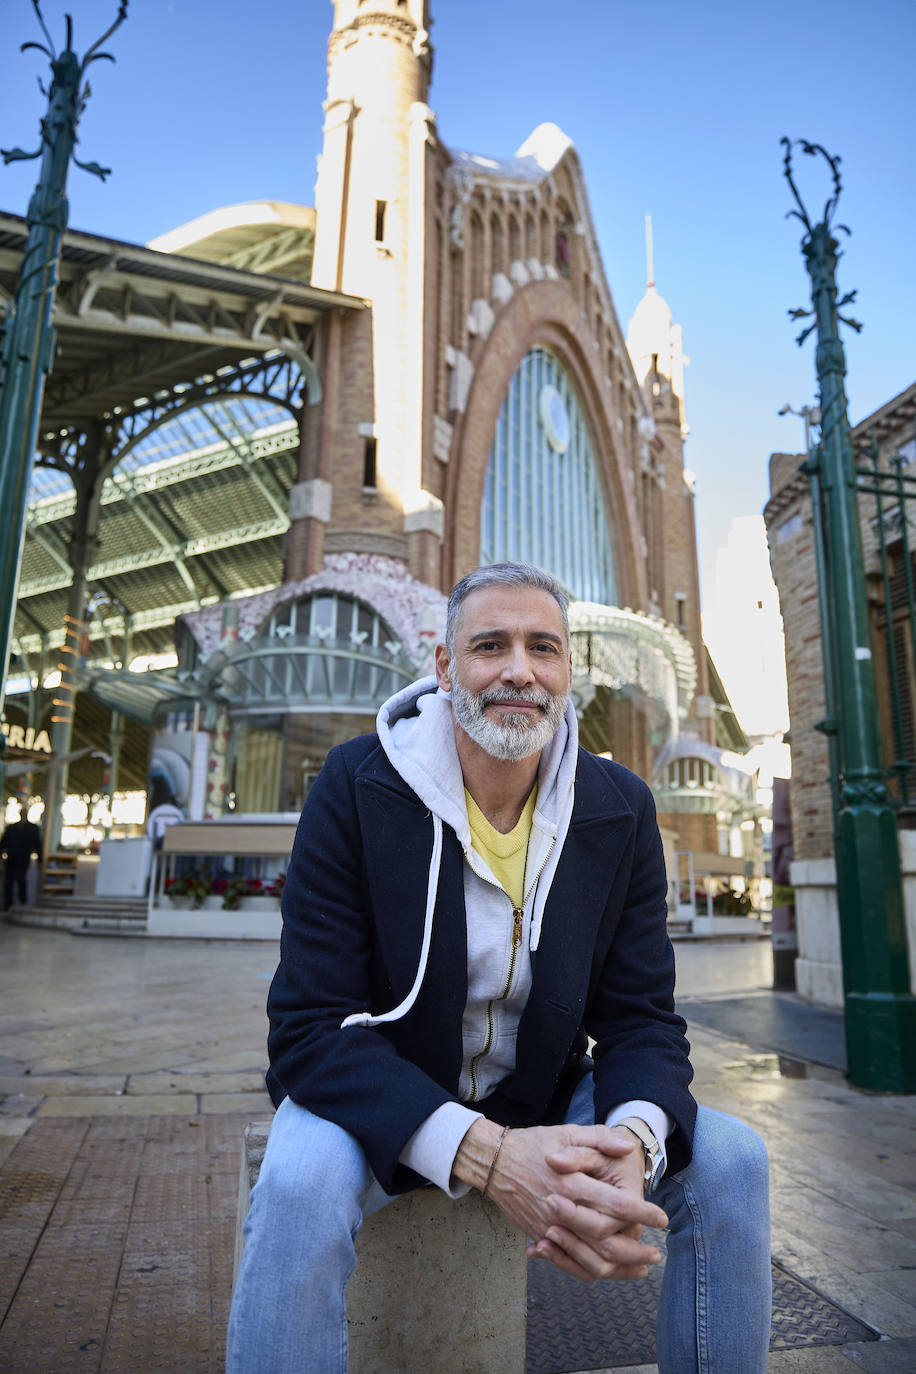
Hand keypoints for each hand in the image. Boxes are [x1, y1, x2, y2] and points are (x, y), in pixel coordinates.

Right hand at [453, 1121, 666, 1282]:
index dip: (641, 1213)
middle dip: (634, 1250)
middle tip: (655, 1253)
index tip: (661, 1218)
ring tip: (640, 1268)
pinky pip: (569, 1262)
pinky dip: (591, 1270)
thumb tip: (627, 1147)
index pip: (615, 1204)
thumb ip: (599, 1139)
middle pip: (604, 1240)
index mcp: (572, 1181)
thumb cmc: (534, 1145)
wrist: (495, 1162)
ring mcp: (549, 1227)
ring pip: (588, 1259)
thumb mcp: (567, 1132)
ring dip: (618, 1268)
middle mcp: (561, 1208)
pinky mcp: (540, 1236)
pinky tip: (610, 1270)